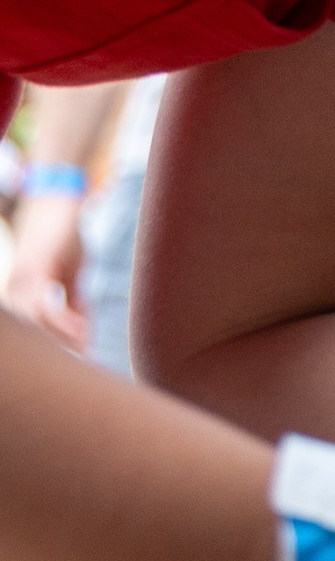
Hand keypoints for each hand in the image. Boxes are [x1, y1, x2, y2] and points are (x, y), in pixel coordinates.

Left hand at [3, 192, 89, 349]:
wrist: (59, 201)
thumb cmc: (67, 237)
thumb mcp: (73, 275)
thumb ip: (77, 303)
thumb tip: (89, 332)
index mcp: (22, 291)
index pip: (36, 331)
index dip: (61, 347)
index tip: (87, 359)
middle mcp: (16, 287)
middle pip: (34, 332)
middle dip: (62, 348)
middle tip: (90, 360)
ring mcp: (23, 278)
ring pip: (36, 323)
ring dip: (65, 339)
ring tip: (92, 348)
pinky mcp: (35, 268)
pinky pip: (45, 305)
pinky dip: (64, 321)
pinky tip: (85, 330)